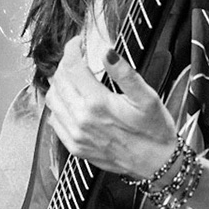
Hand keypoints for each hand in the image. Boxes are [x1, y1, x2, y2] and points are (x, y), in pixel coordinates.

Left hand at [42, 37, 177, 178]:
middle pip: (59, 81)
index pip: (72, 67)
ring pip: (52, 100)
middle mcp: (81, 120)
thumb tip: (108, 52)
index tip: (77, 43)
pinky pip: (55, 121)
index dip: (72, 50)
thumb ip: (124, 73)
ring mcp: (75, 136)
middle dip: (66, 64)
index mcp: (97, 104)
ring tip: (73, 78)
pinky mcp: (75, 147)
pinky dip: (59, 106)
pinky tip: (72, 102)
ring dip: (59, 84)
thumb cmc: (154, 131)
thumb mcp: (146, 97)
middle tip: (78, 59)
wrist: (156, 164)